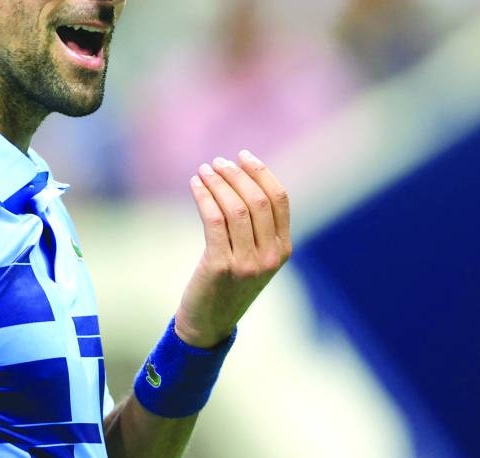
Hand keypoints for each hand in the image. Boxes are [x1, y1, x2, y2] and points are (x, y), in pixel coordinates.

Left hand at [174, 149, 291, 348]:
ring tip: (204, 170)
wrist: (209, 322)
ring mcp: (247, 264)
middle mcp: (270, 257)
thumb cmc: (229, 283)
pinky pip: (213, 220)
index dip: (261, 172)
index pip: (280, 199)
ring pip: (235, 208)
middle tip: (218, 162)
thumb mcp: (255, 256)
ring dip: (218, 182)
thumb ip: (258, 226)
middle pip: (258, 200)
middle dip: (237, 174)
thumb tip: (242, 176)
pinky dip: (203, 196)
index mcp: (284, 249)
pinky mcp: (220, 267)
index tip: (243, 156)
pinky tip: (195, 184)